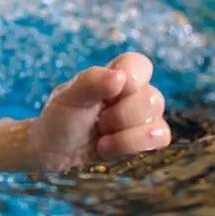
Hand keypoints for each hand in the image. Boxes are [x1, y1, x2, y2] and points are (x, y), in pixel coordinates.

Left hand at [28, 52, 170, 171]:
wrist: (53, 151)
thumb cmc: (59, 118)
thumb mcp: (67, 97)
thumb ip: (90, 82)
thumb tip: (119, 77)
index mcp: (115, 75)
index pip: (140, 64)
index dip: (131, 79)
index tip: (111, 92)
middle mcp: (134, 93)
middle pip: (153, 99)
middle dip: (120, 116)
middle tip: (98, 120)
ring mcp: (142, 116)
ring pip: (158, 121)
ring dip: (123, 135)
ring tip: (101, 136)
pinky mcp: (144, 138)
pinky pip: (162, 138)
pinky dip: (132, 146)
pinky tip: (109, 147)